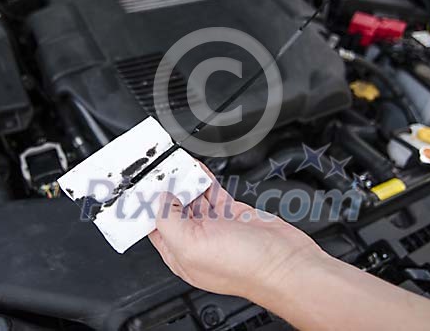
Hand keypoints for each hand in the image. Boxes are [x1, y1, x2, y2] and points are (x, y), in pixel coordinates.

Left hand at [148, 163, 330, 299]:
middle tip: (162, 168)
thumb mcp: (192, 245)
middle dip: (167, 188)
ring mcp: (216, 226)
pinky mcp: (233, 213)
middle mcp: (197, 240)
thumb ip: (169, 221)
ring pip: (194, 197)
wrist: (285, 262)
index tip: (144, 185)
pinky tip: (198, 169)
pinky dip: (205, 179)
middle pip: (174, 208)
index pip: (155, 226)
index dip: (148, 206)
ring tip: (177, 163)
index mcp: (181, 254)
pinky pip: (213, 192)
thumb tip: (160, 200)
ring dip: (185, 180)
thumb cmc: (245, 266)